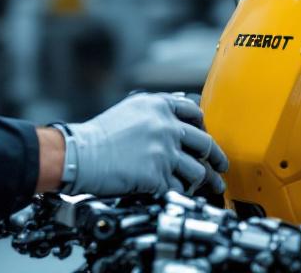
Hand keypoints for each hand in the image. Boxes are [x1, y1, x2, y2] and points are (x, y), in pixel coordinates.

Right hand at [62, 92, 226, 196]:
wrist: (80, 155)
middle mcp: (166, 126)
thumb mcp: (129, 109)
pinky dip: (181, 192)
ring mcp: (164, 152)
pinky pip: (180, 188)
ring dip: (202, 181)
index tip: (206, 138)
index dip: (204, 127)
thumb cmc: (99, 135)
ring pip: (198, 170)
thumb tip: (177, 113)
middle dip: (216, 158)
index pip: (195, 113)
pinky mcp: (158, 175)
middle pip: (205, 144)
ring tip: (206, 187)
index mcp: (159, 106)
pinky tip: (179, 193)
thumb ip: (155, 111)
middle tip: (220, 167)